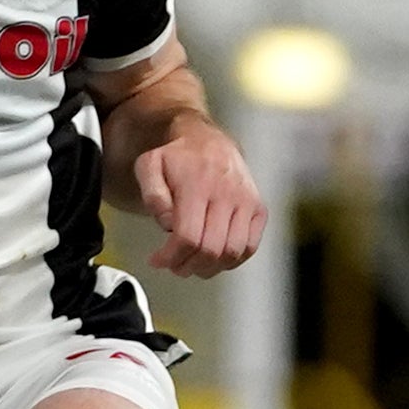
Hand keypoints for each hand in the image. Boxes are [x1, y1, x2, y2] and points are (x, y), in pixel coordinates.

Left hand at [132, 124, 267, 275]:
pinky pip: (250, 246)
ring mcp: (246, 202)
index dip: (171, 256)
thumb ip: (152, 195)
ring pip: (232, 252)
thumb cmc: (177, 158)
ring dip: (210, 268)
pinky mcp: (258, 209)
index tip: (158, 261)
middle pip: (210, 249)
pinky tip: (216, 259)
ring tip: (194, 265)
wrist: (209, 141)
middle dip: (188, 266)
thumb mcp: (150, 166)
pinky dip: (233, 261)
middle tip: (175, 266)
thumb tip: (167, 224)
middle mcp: (226, 194)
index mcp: (197, 184)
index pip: (187, 235)